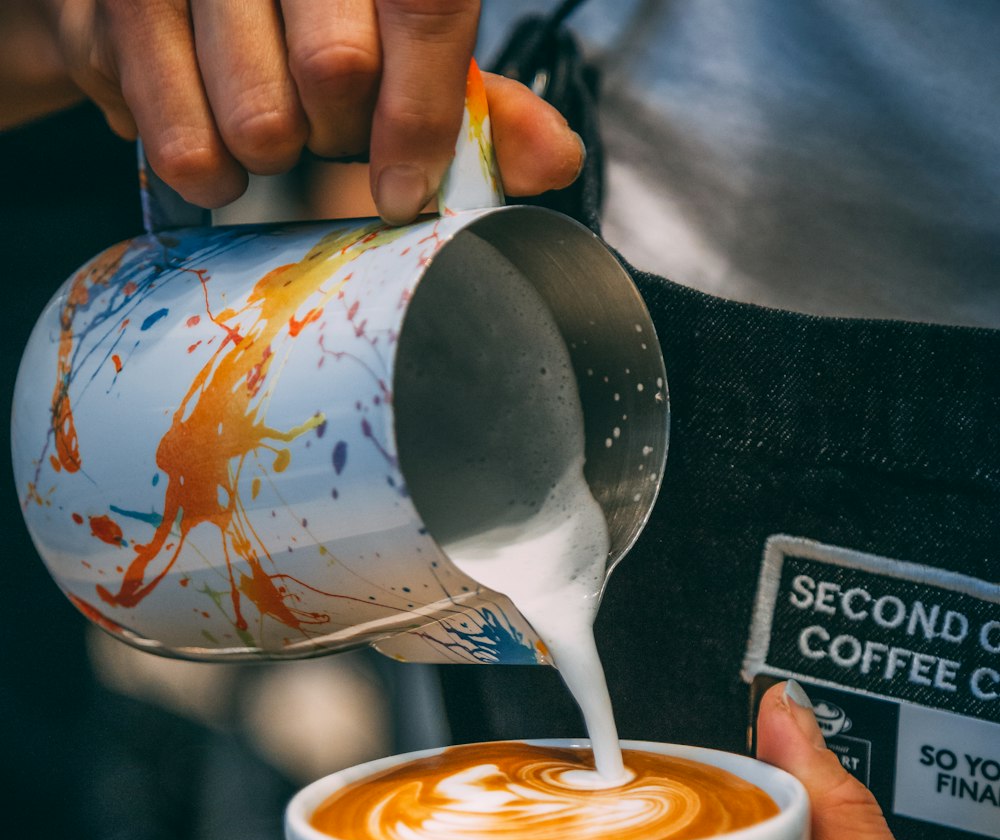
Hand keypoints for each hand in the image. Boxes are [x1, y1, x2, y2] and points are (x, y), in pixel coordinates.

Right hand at [40, 0, 582, 218]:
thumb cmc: (296, 14)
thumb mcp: (392, 38)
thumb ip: (472, 98)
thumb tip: (553, 160)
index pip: (422, 2)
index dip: (422, 114)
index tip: (407, 190)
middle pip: (336, 71)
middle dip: (338, 136)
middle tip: (319, 129)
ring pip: (254, 121)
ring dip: (267, 162)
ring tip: (261, 135)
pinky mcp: (102, 4)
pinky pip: (172, 143)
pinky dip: (195, 162)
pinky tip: (198, 121)